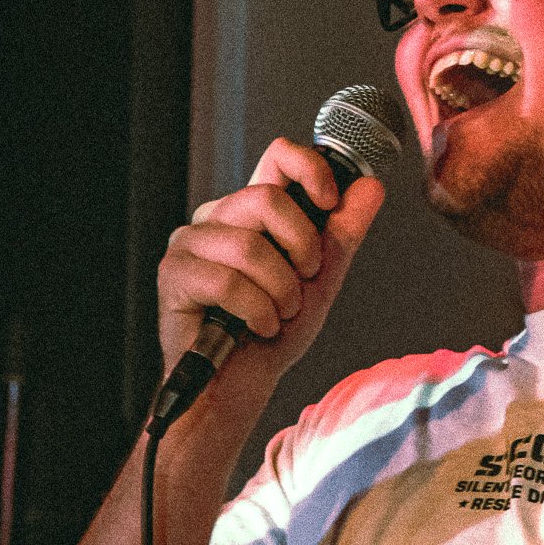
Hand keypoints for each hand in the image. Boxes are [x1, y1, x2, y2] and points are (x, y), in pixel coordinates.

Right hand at [157, 137, 383, 404]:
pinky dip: (256, 312)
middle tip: (302, 282)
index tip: (330, 199)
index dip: (310, 167)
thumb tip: (370, 187)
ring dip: (280, 292)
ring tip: (276, 313)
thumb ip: (343, 232)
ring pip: (251, 246)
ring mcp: (190, 244)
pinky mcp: (173, 275)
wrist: (240, 387)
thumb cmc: (272, 333)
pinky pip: (227, 282)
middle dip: (301, 248)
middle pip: (267, 200)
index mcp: (252, 212)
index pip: (277, 157)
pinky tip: (255, 327)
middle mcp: (217, 218)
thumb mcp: (321, 279)